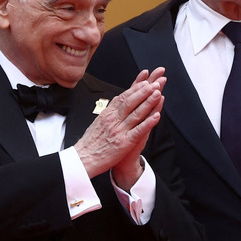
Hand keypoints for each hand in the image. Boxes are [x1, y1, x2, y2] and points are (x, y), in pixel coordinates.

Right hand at [75, 68, 165, 188]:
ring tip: (158, 93)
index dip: (135, 89)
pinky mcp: (124, 142)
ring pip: (136, 113)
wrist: (83, 159)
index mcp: (107, 114)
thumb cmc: (90, 143)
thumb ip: (108, 113)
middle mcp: (113, 120)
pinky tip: (157, 116)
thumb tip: (116, 103)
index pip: (122, 97)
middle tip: (155, 82)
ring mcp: (119, 130)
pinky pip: (138, 130)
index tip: (145, 81)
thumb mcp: (97, 123)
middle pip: (130, 102)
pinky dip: (148, 122)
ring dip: (148, 102)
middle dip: (144, 91)